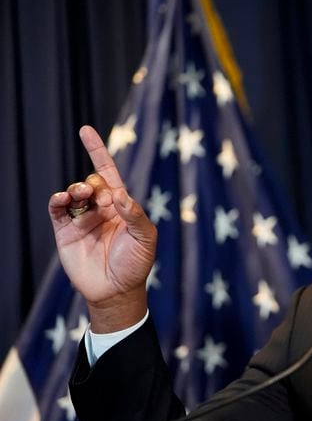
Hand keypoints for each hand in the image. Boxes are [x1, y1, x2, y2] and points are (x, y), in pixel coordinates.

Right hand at [48, 125, 156, 331]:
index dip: (97, 151)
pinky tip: (62, 198)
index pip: (108, 173)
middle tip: (101, 198)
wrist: (116, 290)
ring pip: (73, 193)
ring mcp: (82, 218)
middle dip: (94, 183)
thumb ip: (135, 214)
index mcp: (121, 205)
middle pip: (92, 181)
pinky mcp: (65, 232)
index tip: (85, 130)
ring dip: (77, 188)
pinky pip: (57, 210)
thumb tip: (119, 194)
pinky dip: (57, 200)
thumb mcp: (145, 237)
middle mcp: (100, 208)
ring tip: (82, 194)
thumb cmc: (136, 263)